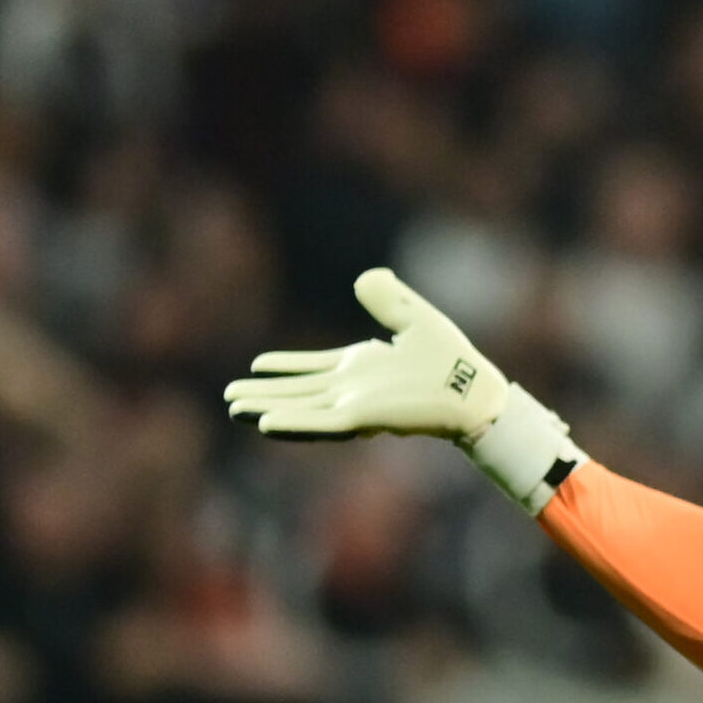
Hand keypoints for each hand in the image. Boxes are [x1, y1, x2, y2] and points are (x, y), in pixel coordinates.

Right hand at [224, 268, 507, 441]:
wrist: (473, 389)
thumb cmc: (451, 359)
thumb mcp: (413, 319)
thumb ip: (387, 299)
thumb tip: (365, 277)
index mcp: (361, 368)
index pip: (313, 368)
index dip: (284, 368)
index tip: (255, 366)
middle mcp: (352, 389)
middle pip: (297, 392)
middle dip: (265, 394)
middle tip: (229, 398)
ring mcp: (353, 406)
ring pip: (300, 410)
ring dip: (268, 409)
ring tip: (234, 410)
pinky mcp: (361, 420)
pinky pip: (319, 425)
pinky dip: (293, 424)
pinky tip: (265, 423)